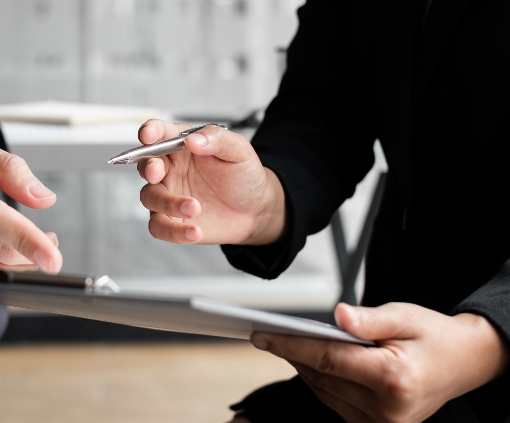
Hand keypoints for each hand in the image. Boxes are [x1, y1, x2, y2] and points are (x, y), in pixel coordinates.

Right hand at [137, 120, 285, 245]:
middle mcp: (170, 169)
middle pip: (146, 165)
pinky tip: (194, 231)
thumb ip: (216, 139)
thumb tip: (192, 139)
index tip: (148, 136)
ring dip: (167, 203)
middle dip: (148, 168)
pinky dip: (172, 231)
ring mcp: (169, 195)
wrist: (256, 209)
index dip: (150, 131)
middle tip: (157, 172)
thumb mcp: (239, 150)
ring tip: (195, 208)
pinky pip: (159, 227)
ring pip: (149, 197)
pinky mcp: (172, 220)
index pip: (160, 133)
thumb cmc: (244, 175)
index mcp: (182, 146)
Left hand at [251, 302, 507, 422]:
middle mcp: (387, 409)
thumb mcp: (403, 315)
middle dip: (292, 354)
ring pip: (324, 393)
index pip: (326, 360)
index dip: (289, 346)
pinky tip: (311, 361)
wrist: (465, 362)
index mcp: (393, 379)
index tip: (260, 336)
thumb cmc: (434, 336)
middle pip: (321, 378)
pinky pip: (335, 403)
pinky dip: (320, 381)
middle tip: (267, 333)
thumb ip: (367, 318)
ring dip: (304, 368)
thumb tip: (337, 315)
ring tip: (284, 343)